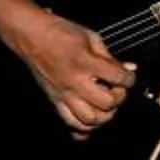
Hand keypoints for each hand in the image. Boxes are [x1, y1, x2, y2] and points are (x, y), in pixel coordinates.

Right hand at [15, 10, 134, 136]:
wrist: (30, 35)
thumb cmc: (59, 32)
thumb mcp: (91, 37)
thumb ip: (110, 56)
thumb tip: (129, 68)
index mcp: (85, 62)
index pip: (117, 78)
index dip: (129, 78)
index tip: (128, 76)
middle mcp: (74, 81)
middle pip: (106, 103)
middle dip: (118, 98)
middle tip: (117, 90)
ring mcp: (63, 93)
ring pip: (89, 119)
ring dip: (104, 115)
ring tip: (105, 104)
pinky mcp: (54, 100)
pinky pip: (70, 123)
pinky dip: (84, 127)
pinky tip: (91, 120)